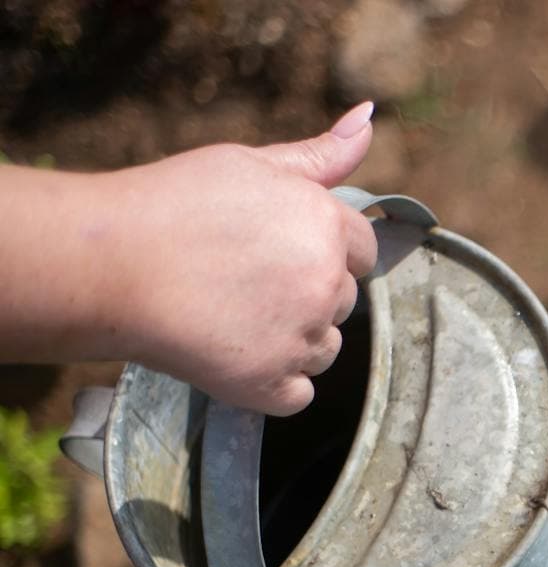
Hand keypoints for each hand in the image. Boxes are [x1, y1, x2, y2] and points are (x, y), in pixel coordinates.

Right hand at [102, 102, 379, 415]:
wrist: (106, 263)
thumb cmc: (171, 205)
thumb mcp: (249, 163)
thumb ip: (319, 155)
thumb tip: (369, 119)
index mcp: (326, 225)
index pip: (362, 249)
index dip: (325, 250)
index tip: (278, 251)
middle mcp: (325, 282)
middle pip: (343, 300)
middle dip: (307, 293)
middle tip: (241, 278)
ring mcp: (301, 337)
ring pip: (324, 349)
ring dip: (294, 339)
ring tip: (231, 313)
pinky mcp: (272, 383)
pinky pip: (298, 393)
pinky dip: (273, 382)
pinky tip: (233, 351)